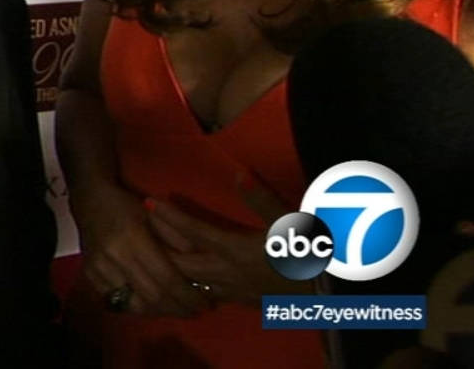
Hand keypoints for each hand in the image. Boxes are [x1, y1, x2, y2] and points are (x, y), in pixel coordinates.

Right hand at [73, 184, 211, 317]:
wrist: (89, 200)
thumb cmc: (126, 204)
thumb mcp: (156, 215)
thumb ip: (179, 240)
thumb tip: (200, 269)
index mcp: (133, 238)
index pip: (166, 277)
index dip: (187, 294)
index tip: (204, 302)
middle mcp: (114, 257)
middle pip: (152, 296)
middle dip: (177, 308)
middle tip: (195, 310)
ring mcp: (98, 269)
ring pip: (135, 305)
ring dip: (159, 312)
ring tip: (176, 310)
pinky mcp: (90, 276)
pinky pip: (118, 303)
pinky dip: (139, 308)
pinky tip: (153, 305)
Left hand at [145, 175, 310, 304]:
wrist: (332, 288)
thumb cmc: (311, 249)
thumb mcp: (289, 219)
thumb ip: (261, 198)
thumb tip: (239, 173)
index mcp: (235, 249)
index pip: (192, 231)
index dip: (169, 216)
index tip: (148, 202)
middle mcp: (228, 272)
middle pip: (181, 263)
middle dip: (159, 247)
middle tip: (141, 230)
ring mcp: (235, 290)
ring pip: (192, 284)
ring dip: (172, 269)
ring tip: (154, 255)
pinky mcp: (244, 300)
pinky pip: (210, 296)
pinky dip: (193, 286)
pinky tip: (187, 280)